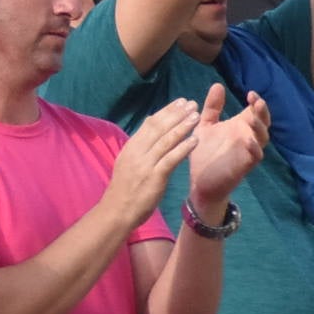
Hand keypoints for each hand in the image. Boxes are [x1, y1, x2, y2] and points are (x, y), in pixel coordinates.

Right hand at [106, 97, 202, 227]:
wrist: (117, 211)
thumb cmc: (125, 190)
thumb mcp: (127, 163)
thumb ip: (139, 148)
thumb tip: (149, 130)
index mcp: (131, 147)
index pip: (150, 124)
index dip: (166, 112)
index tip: (179, 102)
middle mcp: (137, 152)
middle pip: (158, 128)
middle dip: (176, 114)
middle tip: (190, 103)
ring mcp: (145, 164)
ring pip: (166, 141)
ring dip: (182, 127)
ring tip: (196, 116)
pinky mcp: (154, 177)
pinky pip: (171, 159)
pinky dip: (183, 148)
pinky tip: (195, 140)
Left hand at [185, 85, 268, 211]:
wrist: (200, 181)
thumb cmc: (205, 152)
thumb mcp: (205, 125)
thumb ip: (212, 107)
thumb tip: (218, 85)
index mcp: (240, 126)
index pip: (254, 111)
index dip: (256, 102)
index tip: (251, 93)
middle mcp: (247, 137)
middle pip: (263, 122)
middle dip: (262, 111)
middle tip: (256, 100)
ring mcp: (248, 151)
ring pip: (262, 138)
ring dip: (259, 126)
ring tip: (252, 117)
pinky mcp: (245, 165)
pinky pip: (255, 156)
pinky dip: (254, 148)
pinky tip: (249, 140)